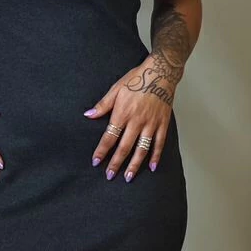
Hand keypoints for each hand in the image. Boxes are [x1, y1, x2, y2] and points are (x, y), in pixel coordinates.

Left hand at [83, 54, 179, 179]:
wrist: (161, 73)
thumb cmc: (137, 79)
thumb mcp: (116, 89)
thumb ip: (103, 105)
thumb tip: (88, 115)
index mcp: (123, 113)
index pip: (109, 137)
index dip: (102, 151)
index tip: (96, 162)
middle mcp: (136, 122)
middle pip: (124, 147)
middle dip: (116, 163)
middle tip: (109, 176)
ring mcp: (151, 124)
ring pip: (142, 149)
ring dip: (134, 165)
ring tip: (128, 177)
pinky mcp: (162, 124)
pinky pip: (159, 144)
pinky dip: (155, 156)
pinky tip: (151, 167)